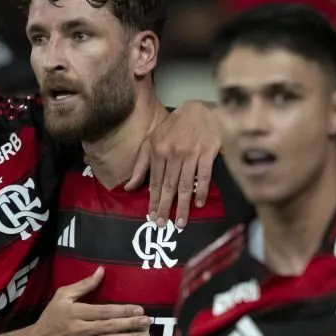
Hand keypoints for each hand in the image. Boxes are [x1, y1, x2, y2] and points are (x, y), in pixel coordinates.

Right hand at [18, 267, 150, 335]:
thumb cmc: (50, 319)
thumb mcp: (62, 297)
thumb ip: (83, 285)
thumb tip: (101, 271)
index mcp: (76, 313)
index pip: (104, 311)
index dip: (123, 310)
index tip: (140, 309)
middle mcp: (80, 330)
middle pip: (110, 327)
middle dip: (131, 324)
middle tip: (148, 322)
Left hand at [126, 100, 219, 228]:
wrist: (200, 110)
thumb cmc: (174, 127)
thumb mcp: (152, 141)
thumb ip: (141, 165)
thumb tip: (128, 187)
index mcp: (158, 151)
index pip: (154, 181)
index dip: (152, 200)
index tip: (151, 216)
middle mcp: (172, 153)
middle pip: (168, 186)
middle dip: (164, 207)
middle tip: (162, 225)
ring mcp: (191, 153)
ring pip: (185, 184)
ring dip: (182, 205)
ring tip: (181, 222)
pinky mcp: (207, 152)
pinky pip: (204, 175)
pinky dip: (201, 190)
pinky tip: (199, 203)